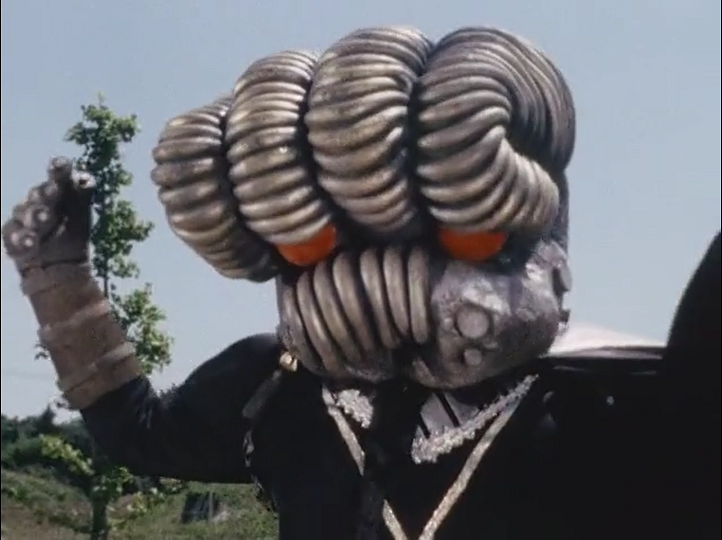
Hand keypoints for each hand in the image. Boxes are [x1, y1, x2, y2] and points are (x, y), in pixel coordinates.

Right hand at [2, 157, 94, 274]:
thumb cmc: (71, 232)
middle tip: (53, 190)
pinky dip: (22, 241)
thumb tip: (87, 179)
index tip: (61, 164)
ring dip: (35, 215)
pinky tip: (30, 243)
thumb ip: (82, 195)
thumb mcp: (80, 213)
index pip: (58, 177)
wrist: (61, 265)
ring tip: (45, 217)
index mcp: (56, 194)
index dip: (59, 169)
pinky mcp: (15, 243)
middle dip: (45, 192)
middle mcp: (37, 204)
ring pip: (25, 215)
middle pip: (38, 195)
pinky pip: (15, 239)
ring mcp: (24, 223)